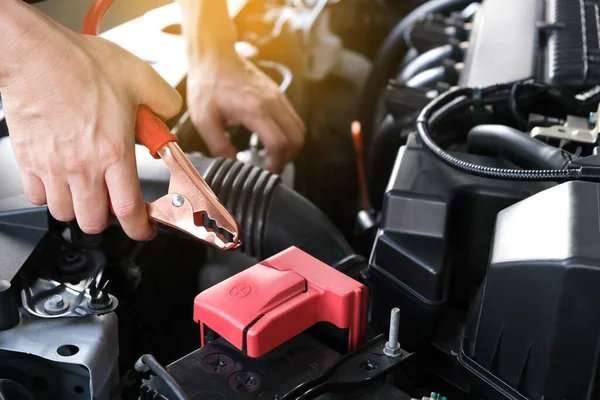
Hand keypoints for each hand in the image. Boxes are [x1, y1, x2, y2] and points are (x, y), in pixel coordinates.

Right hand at [1, 13, 181, 239]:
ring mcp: (51, 167)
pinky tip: (60, 178)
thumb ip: (164, 102)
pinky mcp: (27, 160)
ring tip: (88, 190)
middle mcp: (82, 166)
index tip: (145, 230)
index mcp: (113, 151)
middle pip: (93, 221)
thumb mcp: (140, 78)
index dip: (139, 229)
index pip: (128, 209)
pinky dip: (49, 195)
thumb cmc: (79, 65)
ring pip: (64, 213)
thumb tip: (170, 117)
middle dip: (108, 221)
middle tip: (114, 205)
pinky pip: (36, 196)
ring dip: (79, 208)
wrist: (32, 54)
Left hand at [186, 54, 304, 172]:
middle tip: (271, 167)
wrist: (214, 55)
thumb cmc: (208, 84)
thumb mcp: (204, 119)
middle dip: (287, 158)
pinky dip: (288, 133)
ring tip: (272, 155)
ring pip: (299, 129)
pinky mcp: (278, 94)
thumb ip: (218, 145)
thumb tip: (233, 163)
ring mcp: (278, 97)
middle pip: (296, 139)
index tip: (267, 172)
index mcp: (254, 110)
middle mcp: (272, 103)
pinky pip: (294, 119)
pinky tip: (271, 138)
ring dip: (290, 146)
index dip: (277, 163)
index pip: (279, 143)